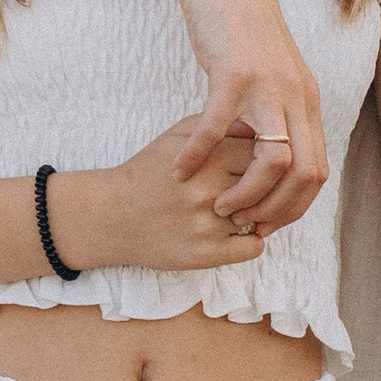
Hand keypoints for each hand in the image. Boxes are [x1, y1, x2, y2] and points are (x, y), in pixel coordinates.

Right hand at [60, 118, 266, 274]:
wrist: (112, 215)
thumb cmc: (149, 171)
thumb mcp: (178, 136)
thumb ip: (218, 126)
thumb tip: (258, 126)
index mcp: (208, 158)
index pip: (265, 152)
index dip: (262, 157)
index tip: (253, 162)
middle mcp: (210, 191)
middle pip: (268, 186)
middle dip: (265, 186)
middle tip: (252, 188)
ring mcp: (209, 225)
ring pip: (264, 217)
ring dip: (257, 214)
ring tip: (239, 210)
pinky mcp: (206, 254)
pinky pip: (254, 247)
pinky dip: (250, 240)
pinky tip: (233, 233)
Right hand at [172, 0, 327, 231]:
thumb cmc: (241, 27)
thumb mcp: (271, 72)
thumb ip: (276, 108)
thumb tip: (270, 149)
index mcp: (306, 100)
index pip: (318, 171)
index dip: (295, 206)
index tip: (265, 222)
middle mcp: (297, 96)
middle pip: (305, 173)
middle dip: (276, 210)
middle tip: (243, 223)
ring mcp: (268, 85)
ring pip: (274, 160)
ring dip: (247, 193)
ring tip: (218, 207)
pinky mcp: (234, 73)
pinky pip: (218, 127)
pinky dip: (200, 154)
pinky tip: (180, 170)